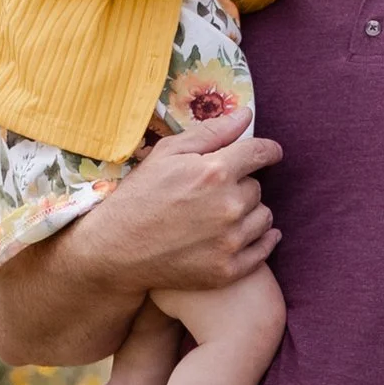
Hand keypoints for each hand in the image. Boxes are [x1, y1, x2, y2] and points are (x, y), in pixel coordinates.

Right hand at [0, 126, 283, 365]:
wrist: (116, 249)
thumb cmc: (139, 195)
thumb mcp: (167, 154)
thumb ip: (212, 133)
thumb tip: (247, 115)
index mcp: (216, 171)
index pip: (262, 152)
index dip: (267, 150)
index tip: (267, 153)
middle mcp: (230, 206)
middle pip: (258, 187)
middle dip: (241, 185)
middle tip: (214, 192)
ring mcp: (231, 241)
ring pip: (264, 217)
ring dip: (250, 212)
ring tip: (220, 215)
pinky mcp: (229, 269)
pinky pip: (264, 248)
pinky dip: (259, 240)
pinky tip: (241, 234)